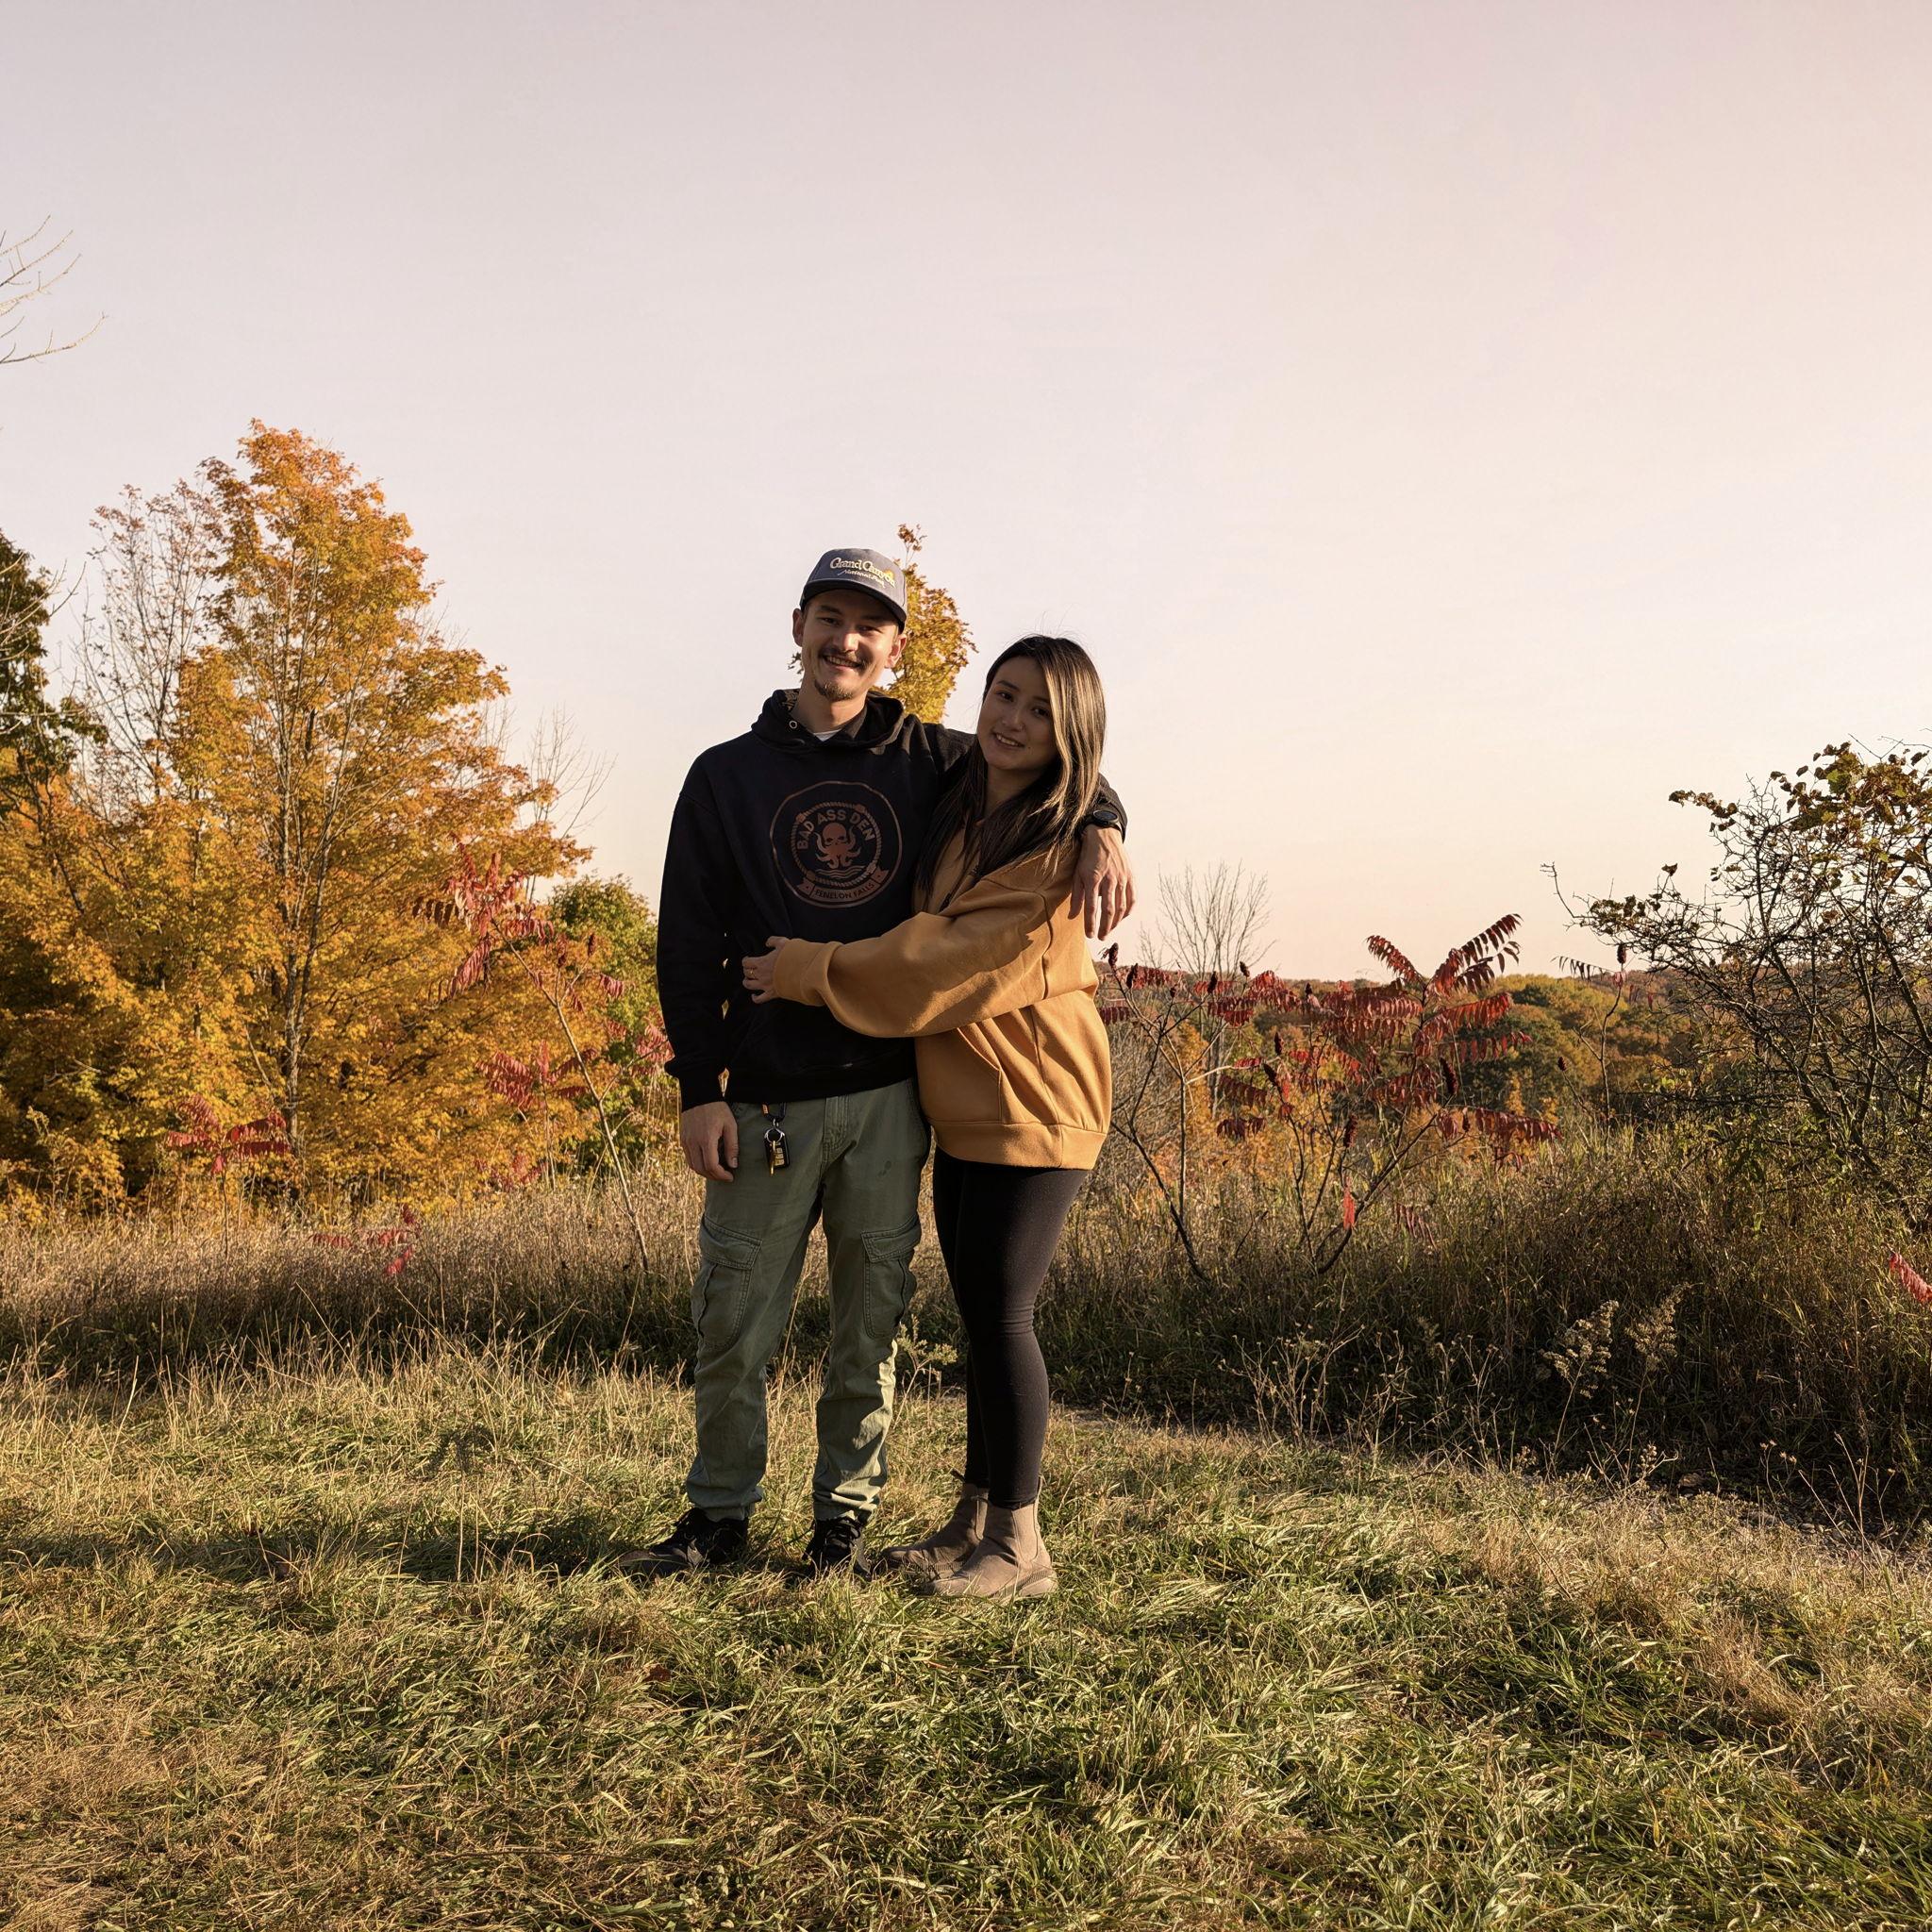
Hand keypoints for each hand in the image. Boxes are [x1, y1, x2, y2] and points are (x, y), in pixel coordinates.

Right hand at [679, 1100, 738, 1182]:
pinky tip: (708, 1162)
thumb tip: (733, 1165)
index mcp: (706, 1139)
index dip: (721, 1175)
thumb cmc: (717, 1109)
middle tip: (725, 1177)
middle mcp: (693, 1142)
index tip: (730, 1176)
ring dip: (705, 1172)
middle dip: (714, 1176)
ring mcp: (686, 1141)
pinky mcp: (683, 1139)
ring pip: (693, 1166)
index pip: (712, 1166)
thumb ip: (732, 1146)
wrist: (699, 1095)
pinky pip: (689, 1158)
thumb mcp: (730, 1125)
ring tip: (717, 1171)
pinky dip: (698, 1165)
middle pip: (701, 1169)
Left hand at [742, 935, 790, 1003]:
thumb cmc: (793, 957)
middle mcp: (761, 975)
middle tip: (750, 968)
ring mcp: (765, 985)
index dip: (745, 960)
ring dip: (747, 982)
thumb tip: (767, 943)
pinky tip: (754, 996)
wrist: (803, 972)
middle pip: (746, 973)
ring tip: (748, 979)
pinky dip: (755, 998)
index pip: (746, 962)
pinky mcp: (771, 993)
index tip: (748, 959)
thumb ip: (773, 940)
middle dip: (746, 969)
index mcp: (762, 963)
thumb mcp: (783, 942)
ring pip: (749, 985)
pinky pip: (759, 999)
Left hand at [1072, 826, 1133, 940]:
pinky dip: (1128, 910)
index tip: (1089, 935)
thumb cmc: (1088, 857)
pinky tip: (1122, 917)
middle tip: (1101, 937)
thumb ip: (1076, 897)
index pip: (1091, 908)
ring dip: (1116, 922)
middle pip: (1109, 910)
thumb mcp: (1077, 874)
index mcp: (1093, 879)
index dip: (1090, 924)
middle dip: (1105, 927)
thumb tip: (1072, 916)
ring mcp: (1122, 878)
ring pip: (1121, 906)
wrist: (1104, 837)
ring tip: (1110, 930)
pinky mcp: (1131, 876)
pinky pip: (1132, 898)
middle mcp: (1109, 880)